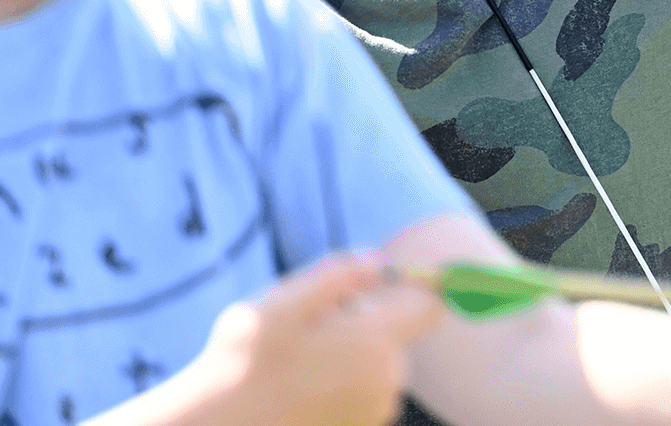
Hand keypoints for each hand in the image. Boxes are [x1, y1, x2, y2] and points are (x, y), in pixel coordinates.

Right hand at [176, 253, 440, 425]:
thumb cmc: (241, 367)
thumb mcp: (281, 305)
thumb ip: (338, 275)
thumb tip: (378, 260)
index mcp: (376, 345)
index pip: (430, 306)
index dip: (408, 289)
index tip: (371, 289)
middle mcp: (387, 383)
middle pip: (398, 334)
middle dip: (364, 322)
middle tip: (308, 328)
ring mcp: (375, 413)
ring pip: (377, 364)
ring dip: (348, 355)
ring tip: (296, 363)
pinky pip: (363, 393)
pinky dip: (340, 384)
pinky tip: (298, 389)